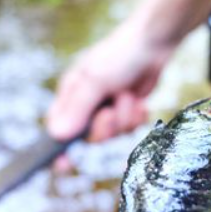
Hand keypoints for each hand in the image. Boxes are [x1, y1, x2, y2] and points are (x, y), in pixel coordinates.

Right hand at [46, 25, 172, 142]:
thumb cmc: (119, 56)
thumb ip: (78, 109)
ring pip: (113, 134)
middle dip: (105, 127)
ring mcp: (108, 109)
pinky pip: (130, 128)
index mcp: (70, 95)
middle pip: (90, 137)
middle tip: (111, 111)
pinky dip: (137, 116)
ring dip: (125, 118)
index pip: (57, 128)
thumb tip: (57, 135)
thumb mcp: (95, 81)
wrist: (152, 44)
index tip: (61, 166)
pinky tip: (139, 101)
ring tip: (128, 96)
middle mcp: (87, 105)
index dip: (58, 148)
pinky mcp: (126, 111)